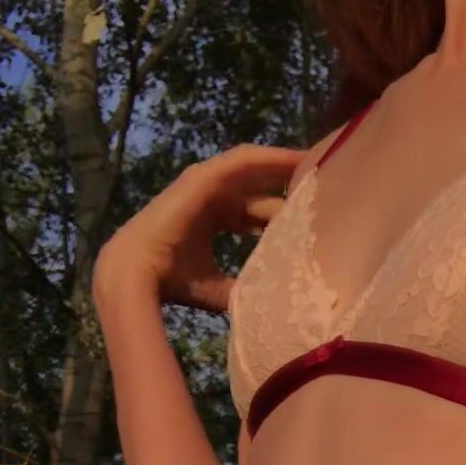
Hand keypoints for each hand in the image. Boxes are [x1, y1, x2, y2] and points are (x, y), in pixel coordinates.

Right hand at [93, 143, 306, 313]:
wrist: (137, 276)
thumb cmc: (174, 283)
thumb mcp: (219, 288)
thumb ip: (243, 289)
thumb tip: (273, 306)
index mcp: (212, 220)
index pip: (255, 214)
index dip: (283, 217)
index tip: (316, 224)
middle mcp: (210, 197)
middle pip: (259, 191)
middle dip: (291, 191)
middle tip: (328, 193)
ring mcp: (205, 183)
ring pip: (254, 169)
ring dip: (285, 166)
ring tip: (320, 164)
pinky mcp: (203, 177)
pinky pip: (243, 161)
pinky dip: (270, 158)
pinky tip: (297, 158)